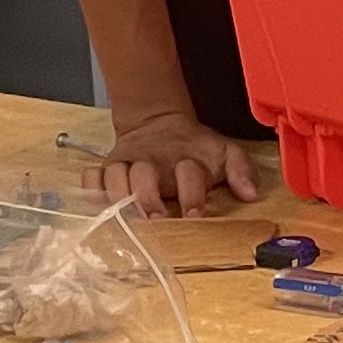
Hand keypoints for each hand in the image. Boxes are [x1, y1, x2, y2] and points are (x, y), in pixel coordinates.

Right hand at [90, 108, 260, 218]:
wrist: (158, 122)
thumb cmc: (194, 148)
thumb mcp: (224, 152)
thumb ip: (240, 170)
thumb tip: (251, 194)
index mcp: (185, 159)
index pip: (188, 174)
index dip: (192, 195)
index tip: (195, 214)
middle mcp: (153, 161)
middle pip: (144, 177)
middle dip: (148, 200)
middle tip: (153, 220)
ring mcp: (126, 163)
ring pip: (115, 177)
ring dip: (117, 198)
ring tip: (122, 220)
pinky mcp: (106, 167)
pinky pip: (91, 177)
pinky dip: (91, 189)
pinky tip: (95, 204)